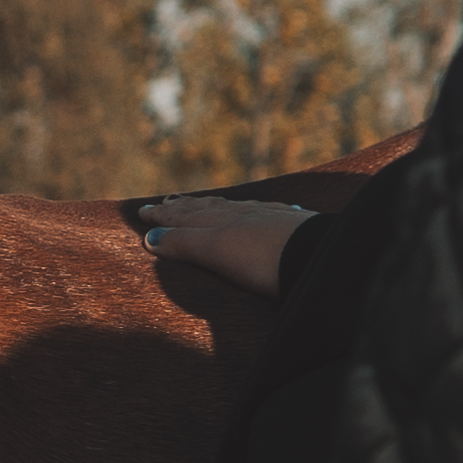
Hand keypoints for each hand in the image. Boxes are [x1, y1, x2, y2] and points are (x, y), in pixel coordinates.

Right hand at [141, 194, 314, 290]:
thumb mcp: (216, 251)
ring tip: (200, 203)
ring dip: (212, 207)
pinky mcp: (293, 226)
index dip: (163, 217)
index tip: (143, 213)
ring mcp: (269, 218)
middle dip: (182, 208)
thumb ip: (184, 243)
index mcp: (220, 222)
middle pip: (205, 209)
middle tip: (163, 203)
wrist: (319, 256)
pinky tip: (257, 209)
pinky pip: (264, 212)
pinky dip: (251, 210)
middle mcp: (242, 214)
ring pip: (233, 208)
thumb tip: (151, 238)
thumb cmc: (265, 258)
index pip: (184, 218)